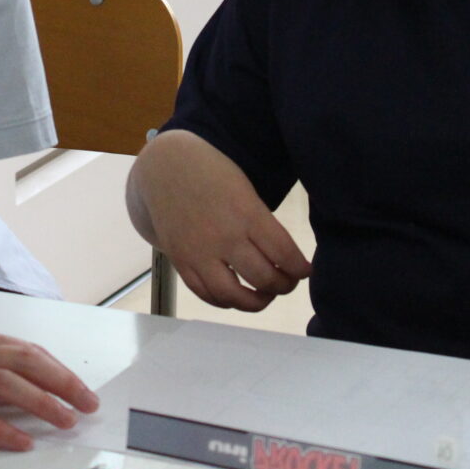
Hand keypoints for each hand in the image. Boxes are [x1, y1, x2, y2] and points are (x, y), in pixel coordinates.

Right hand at [0, 326, 99, 450]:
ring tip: (66, 421)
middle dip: (64, 383)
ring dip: (44, 404)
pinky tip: (23, 441)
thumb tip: (18, 377)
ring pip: (9, 385)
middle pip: (27, 363)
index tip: (79, 388)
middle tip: (88, 403)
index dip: (59, 370)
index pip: (27, 350)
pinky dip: (4, 430)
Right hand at [135, 133, 310, 311]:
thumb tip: (285, 257)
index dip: (300, 269)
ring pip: (234, 296)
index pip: (284, 254)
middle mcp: (224, 237)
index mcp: (246, 213)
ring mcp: (199, 253)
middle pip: (264, 278)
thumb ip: (262, 223)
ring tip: (265, 294)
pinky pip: (206, 294)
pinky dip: (225, 301)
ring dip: (256, 301)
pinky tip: (236, 295)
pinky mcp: (180, 261)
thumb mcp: (245, 189)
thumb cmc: (211, 172)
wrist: (164, 167)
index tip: (305, 270)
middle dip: (284, 285)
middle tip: (288, 281)